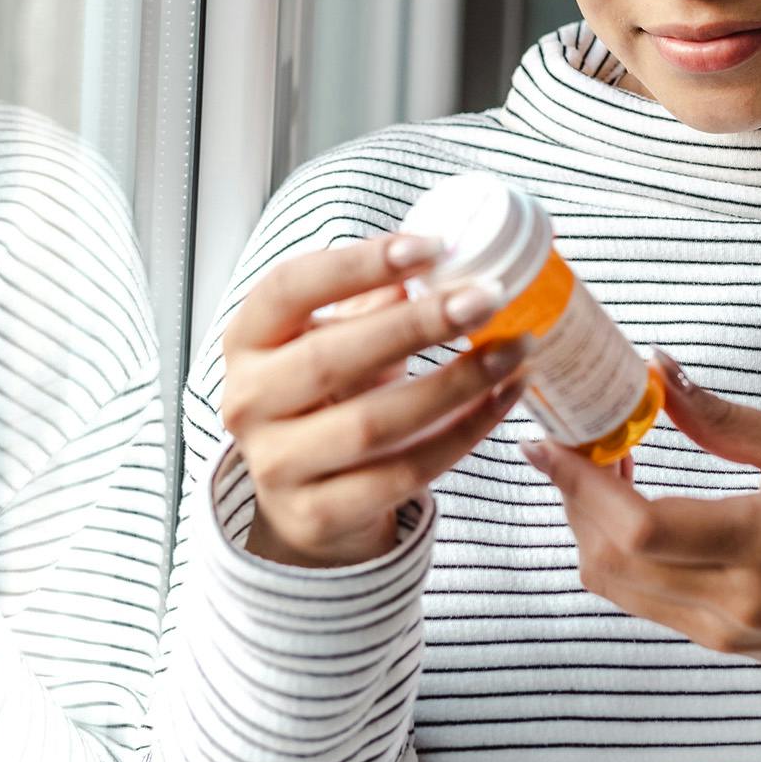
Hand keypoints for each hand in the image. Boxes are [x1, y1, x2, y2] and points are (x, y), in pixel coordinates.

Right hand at [221, 233, 529, 567]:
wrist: (307, 498)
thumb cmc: (329, 394)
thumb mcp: (336, 336)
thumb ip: (376, 297)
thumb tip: (446, 256)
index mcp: (247, 340)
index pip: (288, 287)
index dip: (358, 264)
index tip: (433, 246)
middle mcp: (247, 402)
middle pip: (330, 357)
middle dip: (417, 324)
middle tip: (486, 298)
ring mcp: (276, 465)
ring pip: (374, 423)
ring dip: (455, 383)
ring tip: (513, 350)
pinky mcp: (318, 515)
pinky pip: (404, 472)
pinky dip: (463, 433)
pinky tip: (503, 399)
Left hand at [522, 350, 760, 715]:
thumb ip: (724, 417)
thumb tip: (657, 370)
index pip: (640, 527)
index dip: (580, 485)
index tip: (549, 441)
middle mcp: (730, 597)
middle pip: (608, 554)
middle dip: (572, 494)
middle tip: (571, 439)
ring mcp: (716, 628)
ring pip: (611, 580)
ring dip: (586, 522)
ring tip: (601, 465)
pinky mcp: (711, 640)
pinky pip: (635, 595)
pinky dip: (612, 547)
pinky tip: (628, 504)